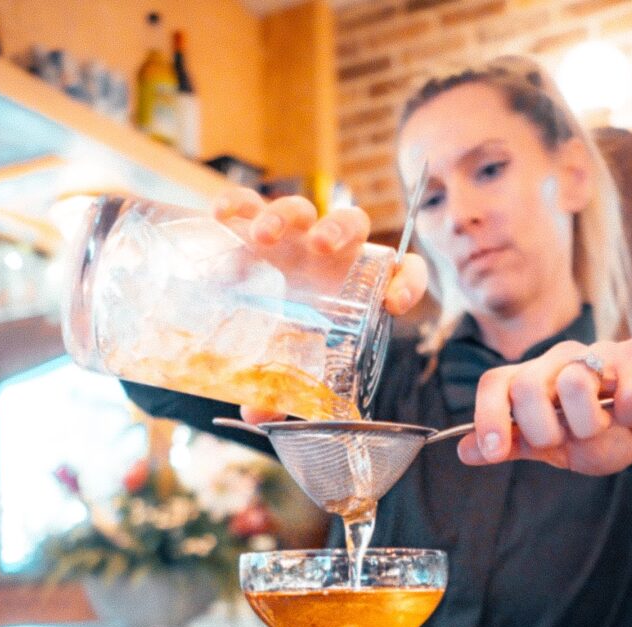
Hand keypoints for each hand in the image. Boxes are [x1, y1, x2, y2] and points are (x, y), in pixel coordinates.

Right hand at [212, 188, 427, 423]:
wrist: (239, 310)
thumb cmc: (280, 340)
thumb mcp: (287, 368)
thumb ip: (279, 393)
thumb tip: (256, 418)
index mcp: (355, 286)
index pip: (401, 270)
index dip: (407, 281)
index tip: (394, 303)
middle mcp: (329, 255)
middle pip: (351, 223)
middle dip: (339, 230)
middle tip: (320, 247)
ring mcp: (292, 235)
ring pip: (302, 208)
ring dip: (286, 215)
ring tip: (264, 237)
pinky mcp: (254, 222)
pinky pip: (249, 203)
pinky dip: (238, 204)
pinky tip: (224, 215)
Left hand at [457, 336, 631, 475]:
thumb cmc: (603, 436)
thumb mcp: (555, 449)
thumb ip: (514, 445)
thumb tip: (464, 451)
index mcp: (533, 381)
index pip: (495, 383)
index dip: (488, 416)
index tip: (493, 452)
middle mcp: (560, 360)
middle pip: (527, 385)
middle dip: (542, 429)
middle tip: (564, 443)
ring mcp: (600, 352)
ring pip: (573, 381)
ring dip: (587, 423)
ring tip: (605, 429)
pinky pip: (627, 384)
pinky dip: (630, 412)